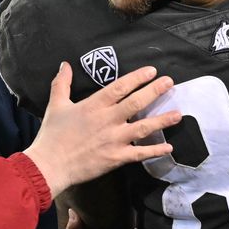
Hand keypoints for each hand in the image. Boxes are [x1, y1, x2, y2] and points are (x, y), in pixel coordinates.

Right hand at [24, 64, 178, 199]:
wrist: (49, 164)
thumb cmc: (52, 135)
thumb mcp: (56, 105)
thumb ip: (62, 83)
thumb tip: (65, 64)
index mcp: (94, 105)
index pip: (120, 87)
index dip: (137, 78)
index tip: (152, 71)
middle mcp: (108, 120)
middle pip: (136, 102)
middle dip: (155, 91)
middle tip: (170, 82)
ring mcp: (114, 139)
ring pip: (143, 127)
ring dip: (162, 120)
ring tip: (178, 114)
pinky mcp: (116, 157)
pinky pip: (139, 153)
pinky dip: (155, 150)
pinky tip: (169, 147)